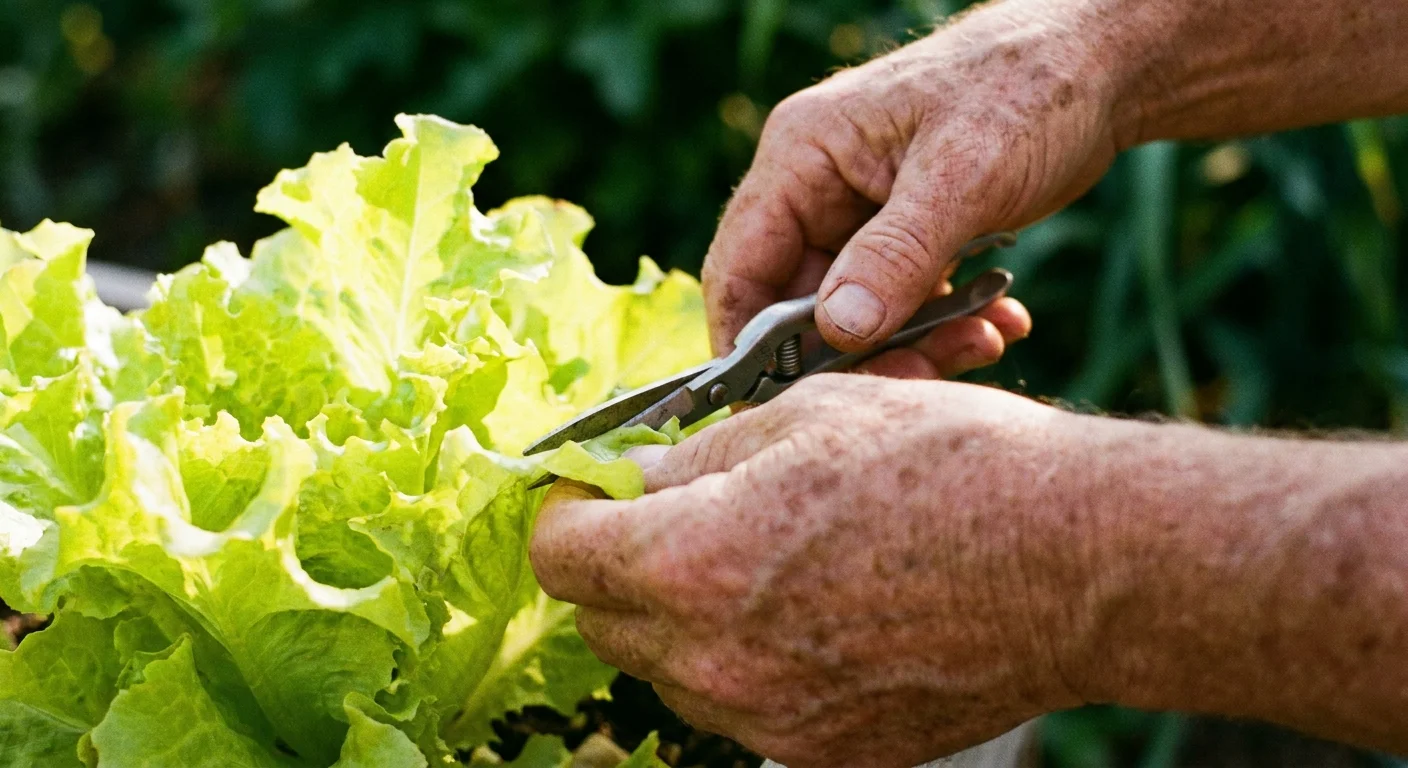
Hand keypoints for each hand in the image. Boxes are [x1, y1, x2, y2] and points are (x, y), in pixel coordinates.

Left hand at [531, 375, 1096, 766]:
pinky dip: (748, 662)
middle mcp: (716, 660)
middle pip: (605, 621)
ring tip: (760, 560)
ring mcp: (771, 720)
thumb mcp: (803, 420)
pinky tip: (810, 612)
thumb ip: (692, 459)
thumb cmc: (948, 467)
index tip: (592, 490)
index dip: (567, 511)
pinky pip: (744, 708)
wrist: (1075, 563)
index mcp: (693, 562)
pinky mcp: (824, 752)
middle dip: (618, 563)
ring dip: (682, 616)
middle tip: (675, 514)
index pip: (562, 555)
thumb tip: (630, 474)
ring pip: (671, 671)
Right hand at [703, 0, 1129, 362]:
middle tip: (924, 378)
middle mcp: (819, 186)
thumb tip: (840, 330)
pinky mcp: (906, 234)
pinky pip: (903, 302)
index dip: (749, 346)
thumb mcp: (963, 174)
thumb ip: (897, 254)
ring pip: (857, 313)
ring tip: (983, 341)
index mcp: (803, 155)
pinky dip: (946, 325)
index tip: (785, 406)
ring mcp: (862, 212)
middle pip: (800, 305)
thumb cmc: (1029, 90)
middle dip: (859, 354)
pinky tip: (999, 322)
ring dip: (915, 344)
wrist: (1103, 65)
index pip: (742, 267)